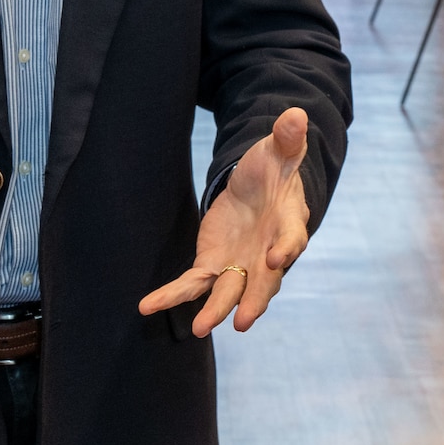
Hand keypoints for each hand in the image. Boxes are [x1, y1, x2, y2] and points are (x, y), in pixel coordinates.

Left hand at [139, 107, 311, 337]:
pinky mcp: (213, 264)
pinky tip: (148, 306)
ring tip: (199, 328)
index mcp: (288, 224)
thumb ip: (287, 138)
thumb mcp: (279, 149)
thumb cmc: (274, 168)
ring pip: (228, 293)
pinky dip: (172, 296)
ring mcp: (240, 264)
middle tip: (244, 321)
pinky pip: (193, 284)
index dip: (285, 250)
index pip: (291, 239)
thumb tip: (295, 116)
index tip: (275, 259)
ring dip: (215, 311)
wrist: (258, 187)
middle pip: (263, 282)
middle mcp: (267, 253)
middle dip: (253, 300)